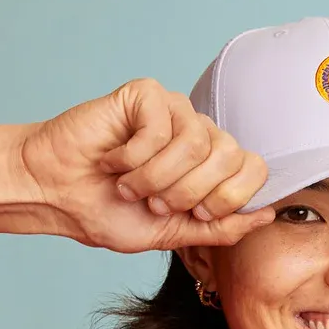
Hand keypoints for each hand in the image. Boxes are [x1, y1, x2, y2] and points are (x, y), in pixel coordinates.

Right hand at [17, 78, 274, 253]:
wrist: (60, 196)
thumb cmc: (111, 212)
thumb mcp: (176, 233)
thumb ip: (223, 228)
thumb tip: (268, 216)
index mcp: (214, 166)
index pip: (255, 169)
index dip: (228, 199)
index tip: (192, 215)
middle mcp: (200, 133)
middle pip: (230, 157)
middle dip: (189, 193)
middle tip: (154, 203)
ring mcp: (175, 112)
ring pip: (196, 144)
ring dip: (157, 178)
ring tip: (131, 186)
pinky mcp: (147, 95)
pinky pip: (160, 128)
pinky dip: (134, 157)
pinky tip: (114, 160)